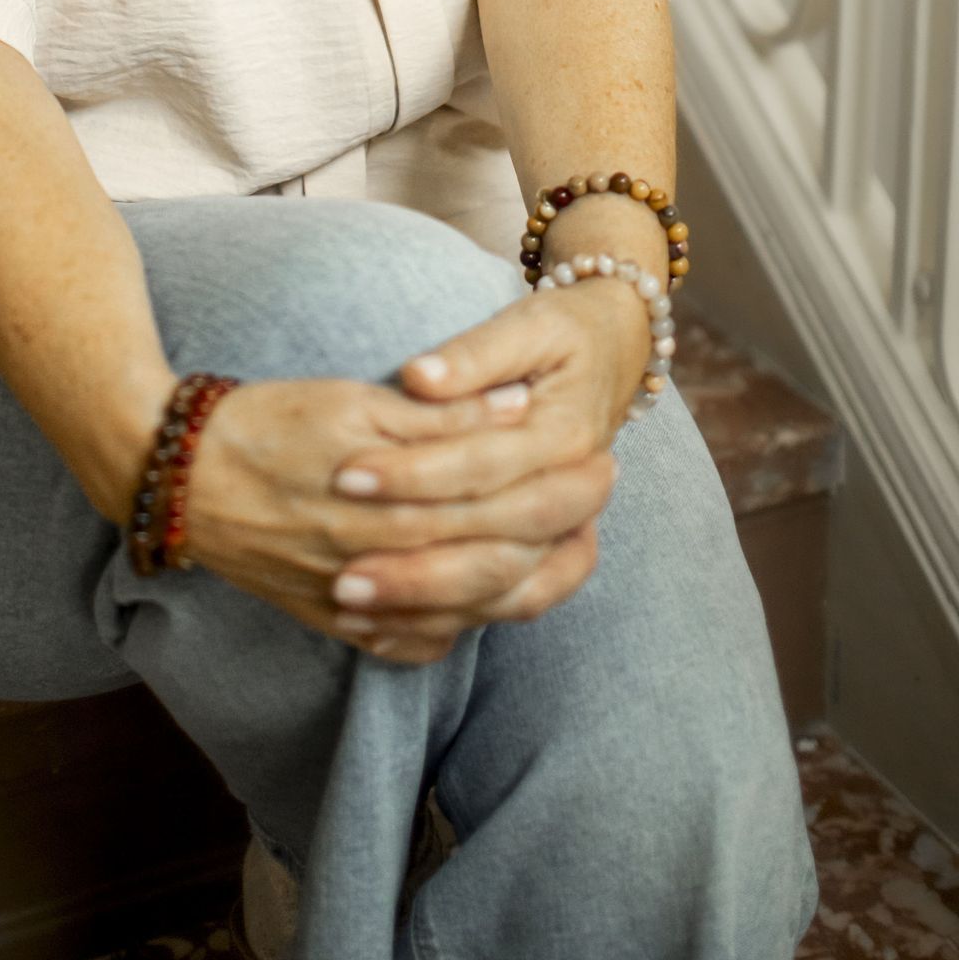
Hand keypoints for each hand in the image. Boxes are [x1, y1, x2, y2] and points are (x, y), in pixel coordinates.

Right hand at [180, 362, 615, 665]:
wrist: (177, 479)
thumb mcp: (351, 402)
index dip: (560, 484)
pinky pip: (418, 643)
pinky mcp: (339, 621)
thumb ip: (438, 416)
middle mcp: (381, 567)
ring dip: (529, 577)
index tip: (603, 459)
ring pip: (468, 608)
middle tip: (603, 492)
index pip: (501, 505)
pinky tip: (495, 597)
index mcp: (388, 506)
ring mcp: (361, 604)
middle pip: (498, 560)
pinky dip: (465, 624)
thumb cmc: (264, 424)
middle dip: (561, 528)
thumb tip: (519, 408)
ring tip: (573, 543)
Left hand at [320, 278, 653, 661]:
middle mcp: (575, 495)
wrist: (615, 354)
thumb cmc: (562, 334)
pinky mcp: (554, 556)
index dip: (415, 473)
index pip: (483, 466)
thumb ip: (472, 356)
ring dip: (428, 607)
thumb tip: (418, 378)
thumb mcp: (525, 327)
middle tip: (342, 574)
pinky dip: (448, 624)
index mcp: (567, 435)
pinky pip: (509, 608)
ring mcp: (570, 532)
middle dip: (418, 567)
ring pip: (506, 594)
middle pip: (499, 550)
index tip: (346, 475)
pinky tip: (382, 633)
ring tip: (351, 606)